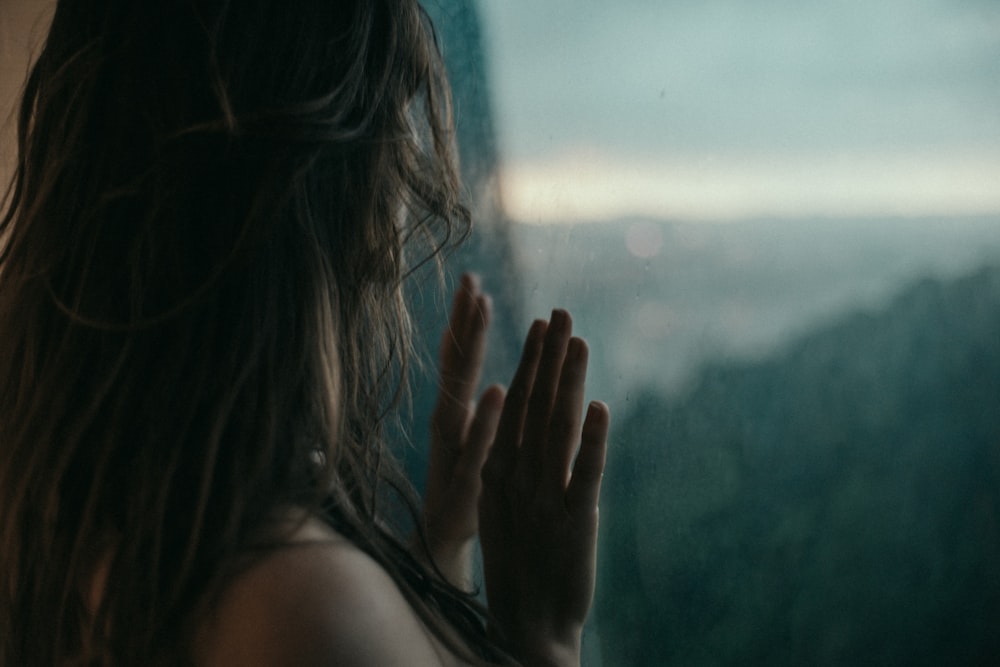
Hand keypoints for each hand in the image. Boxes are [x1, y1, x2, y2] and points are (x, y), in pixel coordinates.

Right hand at [421, 273, 503, 588]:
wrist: (446, 553)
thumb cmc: (466, 493)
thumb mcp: (476, 445)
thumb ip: (479, 410)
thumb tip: (491, 373)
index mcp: (457, 418)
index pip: (460, 362)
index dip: (466, 324)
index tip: (473, 282)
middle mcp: (449, 431)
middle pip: (456, 369)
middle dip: (466, 323)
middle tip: (471, 280)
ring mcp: (455, 456)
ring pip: (460, 397)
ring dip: (472, 354)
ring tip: (483, 315)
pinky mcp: (467, 487)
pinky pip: (477, 448)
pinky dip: (486, 419)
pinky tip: (498, 391)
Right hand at [479, 310, 609, 666]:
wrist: (527, 627)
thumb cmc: (519, 566)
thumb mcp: (507, 508)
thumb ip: (517, 466)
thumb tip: (533, 427)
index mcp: (498, 472)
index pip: (517, 405)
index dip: (531, 363)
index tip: (541, 326)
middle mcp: (516, 477)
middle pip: (534, 406)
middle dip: (547, 357)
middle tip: (559, 312)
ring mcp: (543, 497)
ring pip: (557, 428)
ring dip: (567, 382)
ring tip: (578, 341)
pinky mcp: (574, 521)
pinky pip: (584, 473)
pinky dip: (593, 440)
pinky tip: (600, 406)